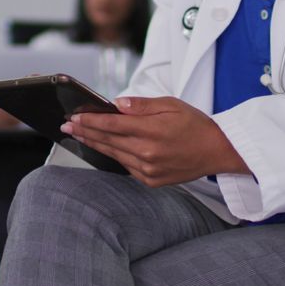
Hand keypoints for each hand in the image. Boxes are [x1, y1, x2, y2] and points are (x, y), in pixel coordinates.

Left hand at [62, 96, 249, 186]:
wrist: (218, 151)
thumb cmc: (196, 125)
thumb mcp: (171, 105)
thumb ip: (142, 106)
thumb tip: (116, 105)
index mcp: (152, 131)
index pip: (112, 125)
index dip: (90, 120)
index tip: (74, 116)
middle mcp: (148, 153)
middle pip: (108, 140)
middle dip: (85, 132)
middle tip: (67, 126)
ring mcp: (149, 170)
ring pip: (113, 155)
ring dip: (94, 144)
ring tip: (79, 135)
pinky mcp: (151, 181)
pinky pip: (126, 167)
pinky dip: (113, 156)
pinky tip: (103, 148)